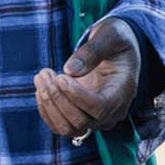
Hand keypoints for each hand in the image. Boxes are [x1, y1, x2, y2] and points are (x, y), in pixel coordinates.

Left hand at [34, 17, 140, 139]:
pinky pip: (60, 126)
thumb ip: (93, 51)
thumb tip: (70, 70)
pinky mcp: (81, 119)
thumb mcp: (110, 36)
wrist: (116, 50)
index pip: (100, 108)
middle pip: (81, 121)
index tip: (60, 77)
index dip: (77, 96)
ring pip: (68, 128)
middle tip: (45, 72)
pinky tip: (41, 89)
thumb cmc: (116, 40)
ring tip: (41, 77)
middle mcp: (112, 112)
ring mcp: (96, 119)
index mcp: (123, 92)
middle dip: (58, 98)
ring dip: (50, 105)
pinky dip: (47, 110)